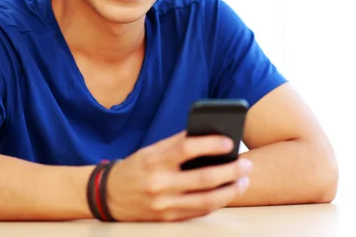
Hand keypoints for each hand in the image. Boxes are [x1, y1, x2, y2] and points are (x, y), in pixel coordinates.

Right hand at [106, 131, 251, 221]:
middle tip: (246, 164)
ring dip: (229, 191)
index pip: (187, 148)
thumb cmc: (136, 168)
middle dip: (230, 171)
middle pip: (203, 178)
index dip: (210, 144)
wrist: (109, 196)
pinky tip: (227, 194)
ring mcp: (164, 205)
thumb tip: (209, 136)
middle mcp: (159, 184)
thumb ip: (177, 144)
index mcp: (155, 161)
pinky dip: (216, 203)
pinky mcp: (168, 219)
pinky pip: (198, 212)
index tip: (229, 142)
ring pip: (206, 200)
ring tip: (243, 181)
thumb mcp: (152, 150)